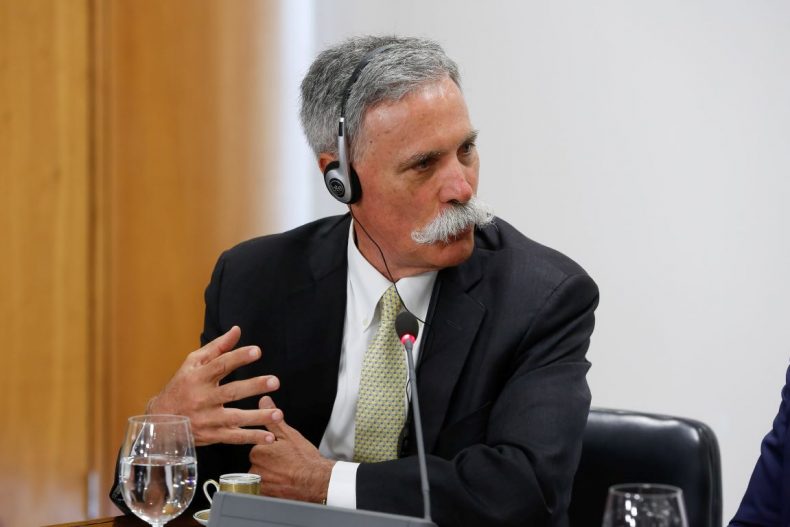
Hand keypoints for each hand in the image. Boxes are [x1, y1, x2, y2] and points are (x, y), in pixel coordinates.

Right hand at [146, 326, 282, 445]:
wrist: (160, 421)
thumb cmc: (181, 385)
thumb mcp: (193, 363)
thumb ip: (217, 347)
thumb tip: (237, 330)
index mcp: (197, 377)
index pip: (220, 365)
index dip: (238, 357)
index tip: (257, 351)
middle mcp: (202, 399)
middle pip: (230, 392)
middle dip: (254, 386)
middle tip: (275, 381)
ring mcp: (207, 419)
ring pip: (235, 418)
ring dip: (258, 417)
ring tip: (279, 414)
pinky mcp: (211, 435)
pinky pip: (234, 437)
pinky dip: (252, 438)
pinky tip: (270, 437)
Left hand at [249, 396, 335, 502]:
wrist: (317, 481)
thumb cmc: (305, 459)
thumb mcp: (289, 434)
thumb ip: (273, 419)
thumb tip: (264, 401)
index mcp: (258, 451)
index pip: (257, 448)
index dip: (270, 450)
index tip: (282, 453)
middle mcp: (255, 468)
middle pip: (257, 462)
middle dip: (269, 462)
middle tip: (286, 463)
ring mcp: (260, 484)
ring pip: (260, 476)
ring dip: (270, 474)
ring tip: (286, 473)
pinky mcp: (265, 496)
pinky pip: (262, 489)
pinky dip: (271, 486)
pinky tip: (283, 482)